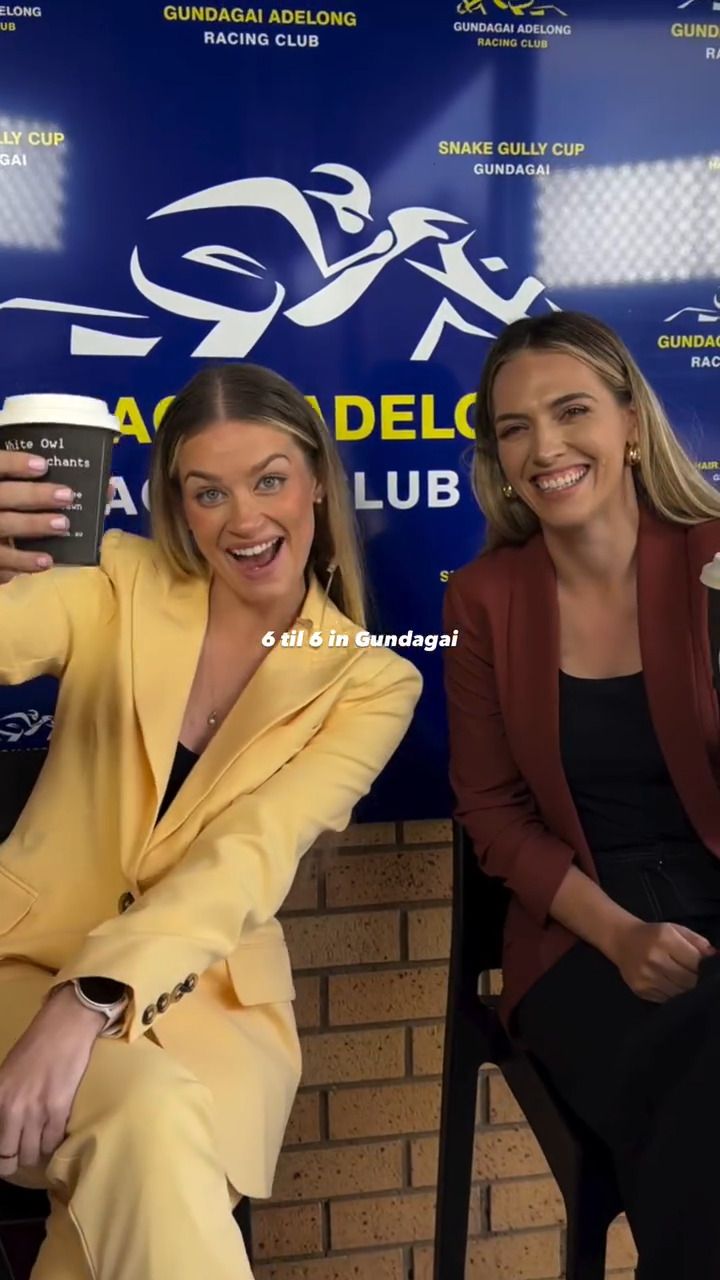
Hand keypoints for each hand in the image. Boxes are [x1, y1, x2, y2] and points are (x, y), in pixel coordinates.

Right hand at [0, 452, 73, 581]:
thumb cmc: (13, 505)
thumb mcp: (15, 488)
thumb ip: (35, 481)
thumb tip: (102, 487)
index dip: (15, 463)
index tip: (44, 465)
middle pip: (2, 496)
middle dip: (34, 495)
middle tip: (67, 496)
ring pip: (3, 527)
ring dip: (33, 526)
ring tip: (64, 524)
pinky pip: (1, 562)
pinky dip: (23, 562)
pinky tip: (47, 562)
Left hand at [0, 985, 104, 1173]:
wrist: (67, 1023)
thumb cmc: (38, 1043)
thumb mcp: (7, 1073)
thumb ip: (5, 1100)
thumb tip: (7, 1126)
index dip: (0, 1155)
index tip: (7, 1154)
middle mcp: (11, 1108)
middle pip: (8, 1157)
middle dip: (16, 1159)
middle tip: (25, 1151)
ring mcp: (35, 1110)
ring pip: (32, 1154)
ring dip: (37, 1151)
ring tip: (43, 1140)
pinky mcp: (59, 1109)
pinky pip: (53, 1142)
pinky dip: (55, 1142)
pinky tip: (57, 1132)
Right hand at [610, 920, 714, 1001]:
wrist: (621, 940)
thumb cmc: (653, 934)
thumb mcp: (676, 930)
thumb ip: (698, 942)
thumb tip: (716, 957)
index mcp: (664, 939)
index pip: (695, 962)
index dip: (705, 967)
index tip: (707, 968)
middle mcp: (654, 959)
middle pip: (689, 980)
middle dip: (697, 981)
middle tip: (698, 977)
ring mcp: (646, 977)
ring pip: (679, 993)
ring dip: (687, 990)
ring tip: (686, 982)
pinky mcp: (641, 990)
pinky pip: (666, 999)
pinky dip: (674, 995)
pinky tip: (672, 985)